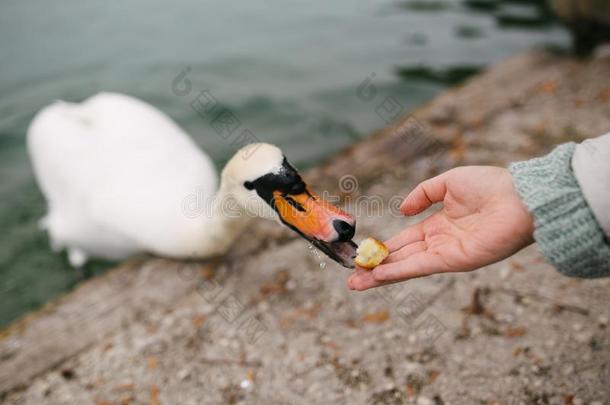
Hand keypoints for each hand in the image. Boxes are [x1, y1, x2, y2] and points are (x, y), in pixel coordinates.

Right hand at [347, 166, 533, 290]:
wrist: (520, 197)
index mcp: (438, 225)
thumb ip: (423, 194)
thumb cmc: (490, 186)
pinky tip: (378, 275)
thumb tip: (401, 211)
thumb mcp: (448, 182)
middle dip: (375, 268)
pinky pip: (420, 266)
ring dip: (380, 276)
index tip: (363, 255)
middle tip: (352, 279)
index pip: (404, 240)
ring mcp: (446, 253)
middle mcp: (439, 242)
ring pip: (406, 266)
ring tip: (356, 284)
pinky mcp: (454, 260)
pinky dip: (398, 272)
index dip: (383, 248)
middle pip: (401, 258)